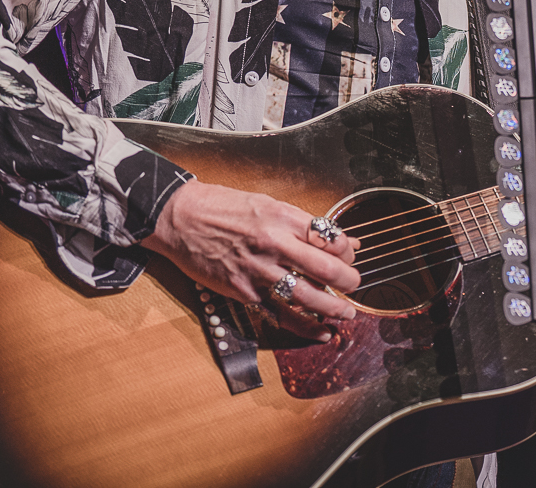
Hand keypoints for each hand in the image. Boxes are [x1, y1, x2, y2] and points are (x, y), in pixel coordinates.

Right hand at [140, 180, 361, 340]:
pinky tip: (320, 332)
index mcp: (283, 217)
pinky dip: (304, 327)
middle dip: (350, 281)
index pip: (331, 237)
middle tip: (355, 285)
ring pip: (308, 296)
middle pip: (327, 268)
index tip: (350, 255)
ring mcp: (259, 270)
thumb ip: (302, 223)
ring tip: (346, 313)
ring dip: (333, 308)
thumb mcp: (267, 203)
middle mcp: (275, 244)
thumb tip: (337, 238)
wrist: (179, 217)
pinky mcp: (243, 291)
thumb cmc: (221, 206)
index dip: (348, 250)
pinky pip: (279, 314)